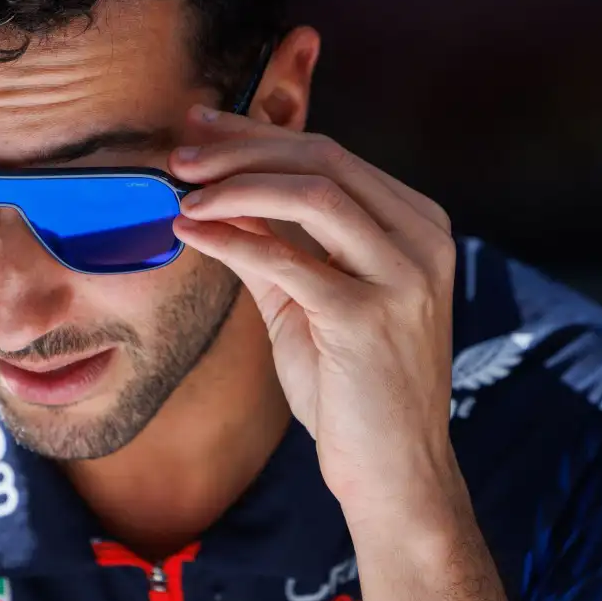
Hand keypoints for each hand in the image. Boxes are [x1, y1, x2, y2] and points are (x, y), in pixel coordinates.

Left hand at [168, 105, 457, 511]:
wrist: (393, 472)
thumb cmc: (352, 388)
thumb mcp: (308, 299)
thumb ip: (273, 240)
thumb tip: (215, 188)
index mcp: (416, 224)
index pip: (331, 154)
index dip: (259, 134)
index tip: (200, 129)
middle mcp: (422, 239)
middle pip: (323, 158)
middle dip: (241, 148)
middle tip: (179, 155)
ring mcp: (403, 276)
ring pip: (313, 192)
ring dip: (235, 184)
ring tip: (182, 194)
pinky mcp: (369, 317)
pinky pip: (288, 258)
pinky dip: (232, 238)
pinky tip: (190, 233)